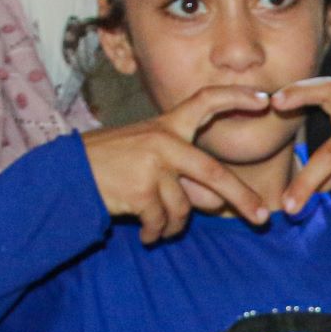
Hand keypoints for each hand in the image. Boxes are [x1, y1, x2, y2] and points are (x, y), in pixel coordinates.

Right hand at [83, 85, 274, 240]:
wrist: (65, 177)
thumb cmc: (111, 166)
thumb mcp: (149, 160)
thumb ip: (184, 177)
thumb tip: (218, 203)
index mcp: (166, 126)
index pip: (205, 101)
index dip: (236, 98)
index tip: (264, 100)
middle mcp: (163, 141)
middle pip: (214, 173)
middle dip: (242, 198)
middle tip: (262, 216)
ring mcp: (152, 166)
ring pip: (184, 208)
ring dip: (174, 225)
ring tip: (157, 225)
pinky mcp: (141, 191)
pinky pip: (163, 222)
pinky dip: (157, 233)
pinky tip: (146, 233)